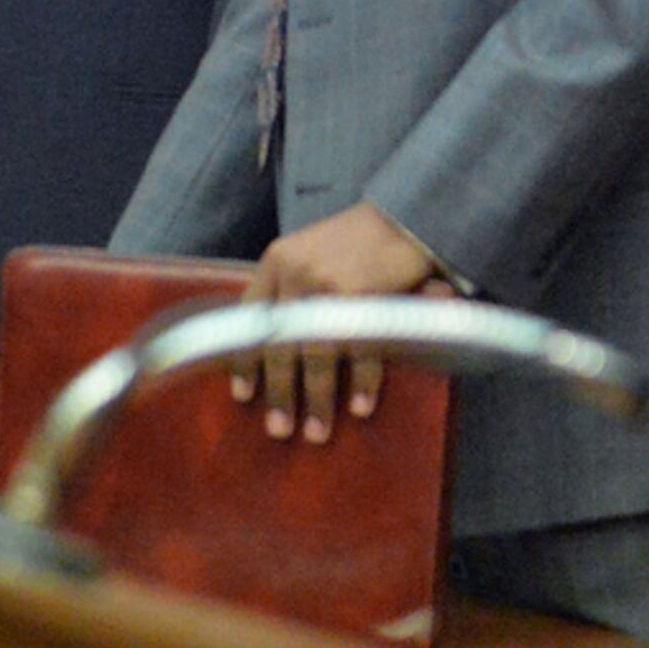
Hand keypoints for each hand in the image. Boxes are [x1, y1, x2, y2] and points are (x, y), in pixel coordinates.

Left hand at [233, 201, 450, 443]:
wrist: (406, 215)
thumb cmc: (357, 241)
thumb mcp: (309, 252)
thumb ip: (289, 289)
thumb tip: (272, 343)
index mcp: (276, 261)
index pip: (249, 319)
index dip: (245, 360)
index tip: (242, 395)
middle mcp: (295, 272)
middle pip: (278, 344)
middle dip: (279, 392)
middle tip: (278, 430)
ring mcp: (328, 284)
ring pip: (314, 354)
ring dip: (316, 399)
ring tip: (316, 432)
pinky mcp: (363, 295)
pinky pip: (359, 349)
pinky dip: (360, 381)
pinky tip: (358, 407)